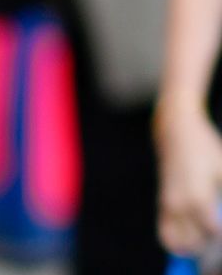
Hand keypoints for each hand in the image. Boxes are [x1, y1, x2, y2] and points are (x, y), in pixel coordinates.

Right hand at [158, 106, 221, 256]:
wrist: (175, 131)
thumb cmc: (206, 148)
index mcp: (198, 197)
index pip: (212, 233)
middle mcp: (180, 204)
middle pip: (192, 243)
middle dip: (208, 247)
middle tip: (218, 239)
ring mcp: (168, 204)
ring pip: (174, 242)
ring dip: (191, 247)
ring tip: (206, 241)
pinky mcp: (162, 202)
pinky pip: (164, 232)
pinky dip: (177, 241)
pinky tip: (193, 237)